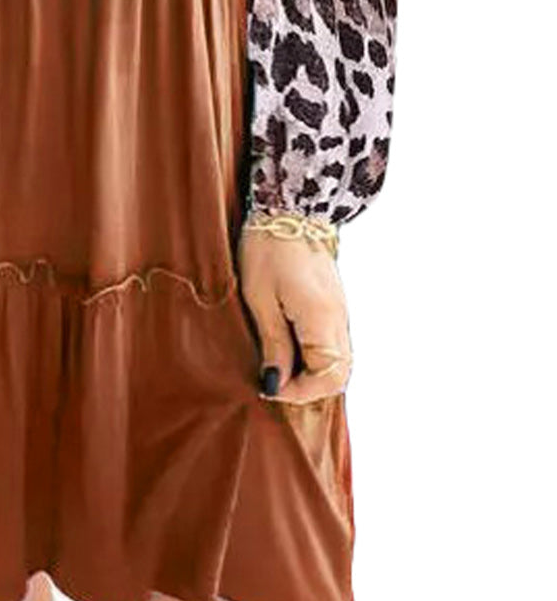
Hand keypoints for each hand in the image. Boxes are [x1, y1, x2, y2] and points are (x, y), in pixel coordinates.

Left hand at [237, 224, 352, 403]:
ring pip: (339, 360)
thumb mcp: (260, 299)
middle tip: (273, 383)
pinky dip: (315, 355)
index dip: (299, 392)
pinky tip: (289, 349)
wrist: (289, 207)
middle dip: (308, 388)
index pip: (328, 377)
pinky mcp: (334, 303)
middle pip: (339, 373)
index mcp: (322, 320)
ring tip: (278, 368)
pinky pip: (333, 342)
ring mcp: (340, 311)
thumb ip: (274, 344)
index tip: (268, 387)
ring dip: (312, 372)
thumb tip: (276, 383)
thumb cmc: (268, 249)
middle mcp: (339, 319)